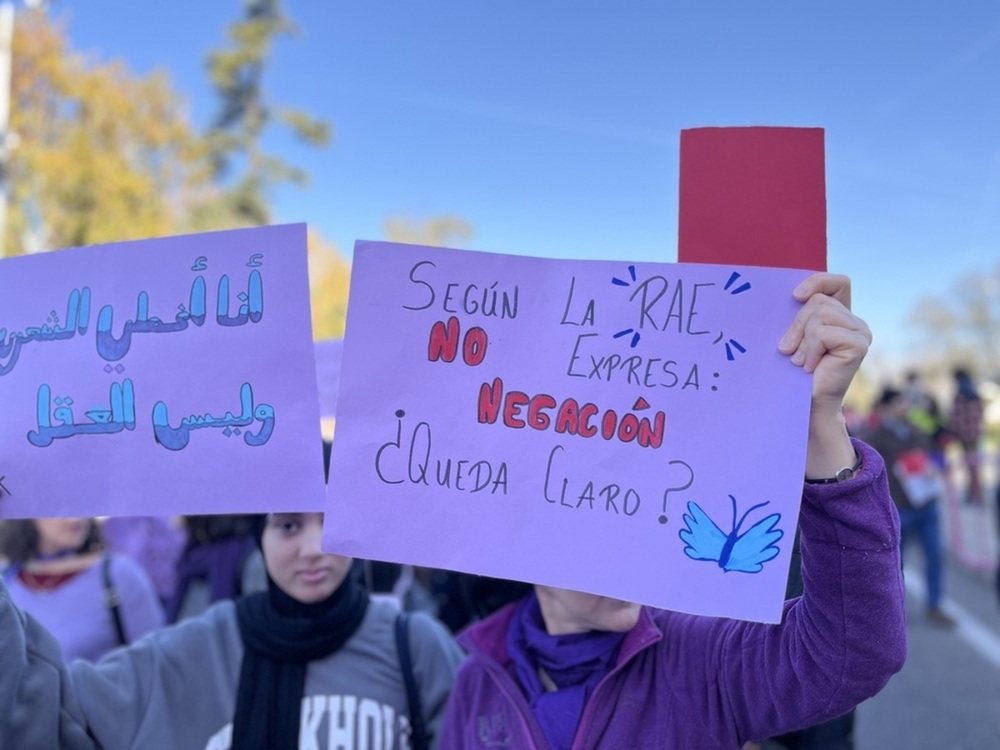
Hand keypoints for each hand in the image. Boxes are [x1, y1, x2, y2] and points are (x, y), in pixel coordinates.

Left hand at [778, 273, 870, 477]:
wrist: (806, 405)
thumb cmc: (796, 372)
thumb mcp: (798, 336)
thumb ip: (802, 315)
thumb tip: (792, 294)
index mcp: (843, 317)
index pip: (839, 283)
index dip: (818, 282)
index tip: (795, 296)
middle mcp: (857, 323)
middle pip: (819, 301)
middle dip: (796, 325)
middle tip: (789, 351)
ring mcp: (861, 333)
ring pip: (820, 315)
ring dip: (803, 339)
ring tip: (802, 361)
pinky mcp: (859, 345)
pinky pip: (823, 332)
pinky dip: (810, 349)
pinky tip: (812, 366)